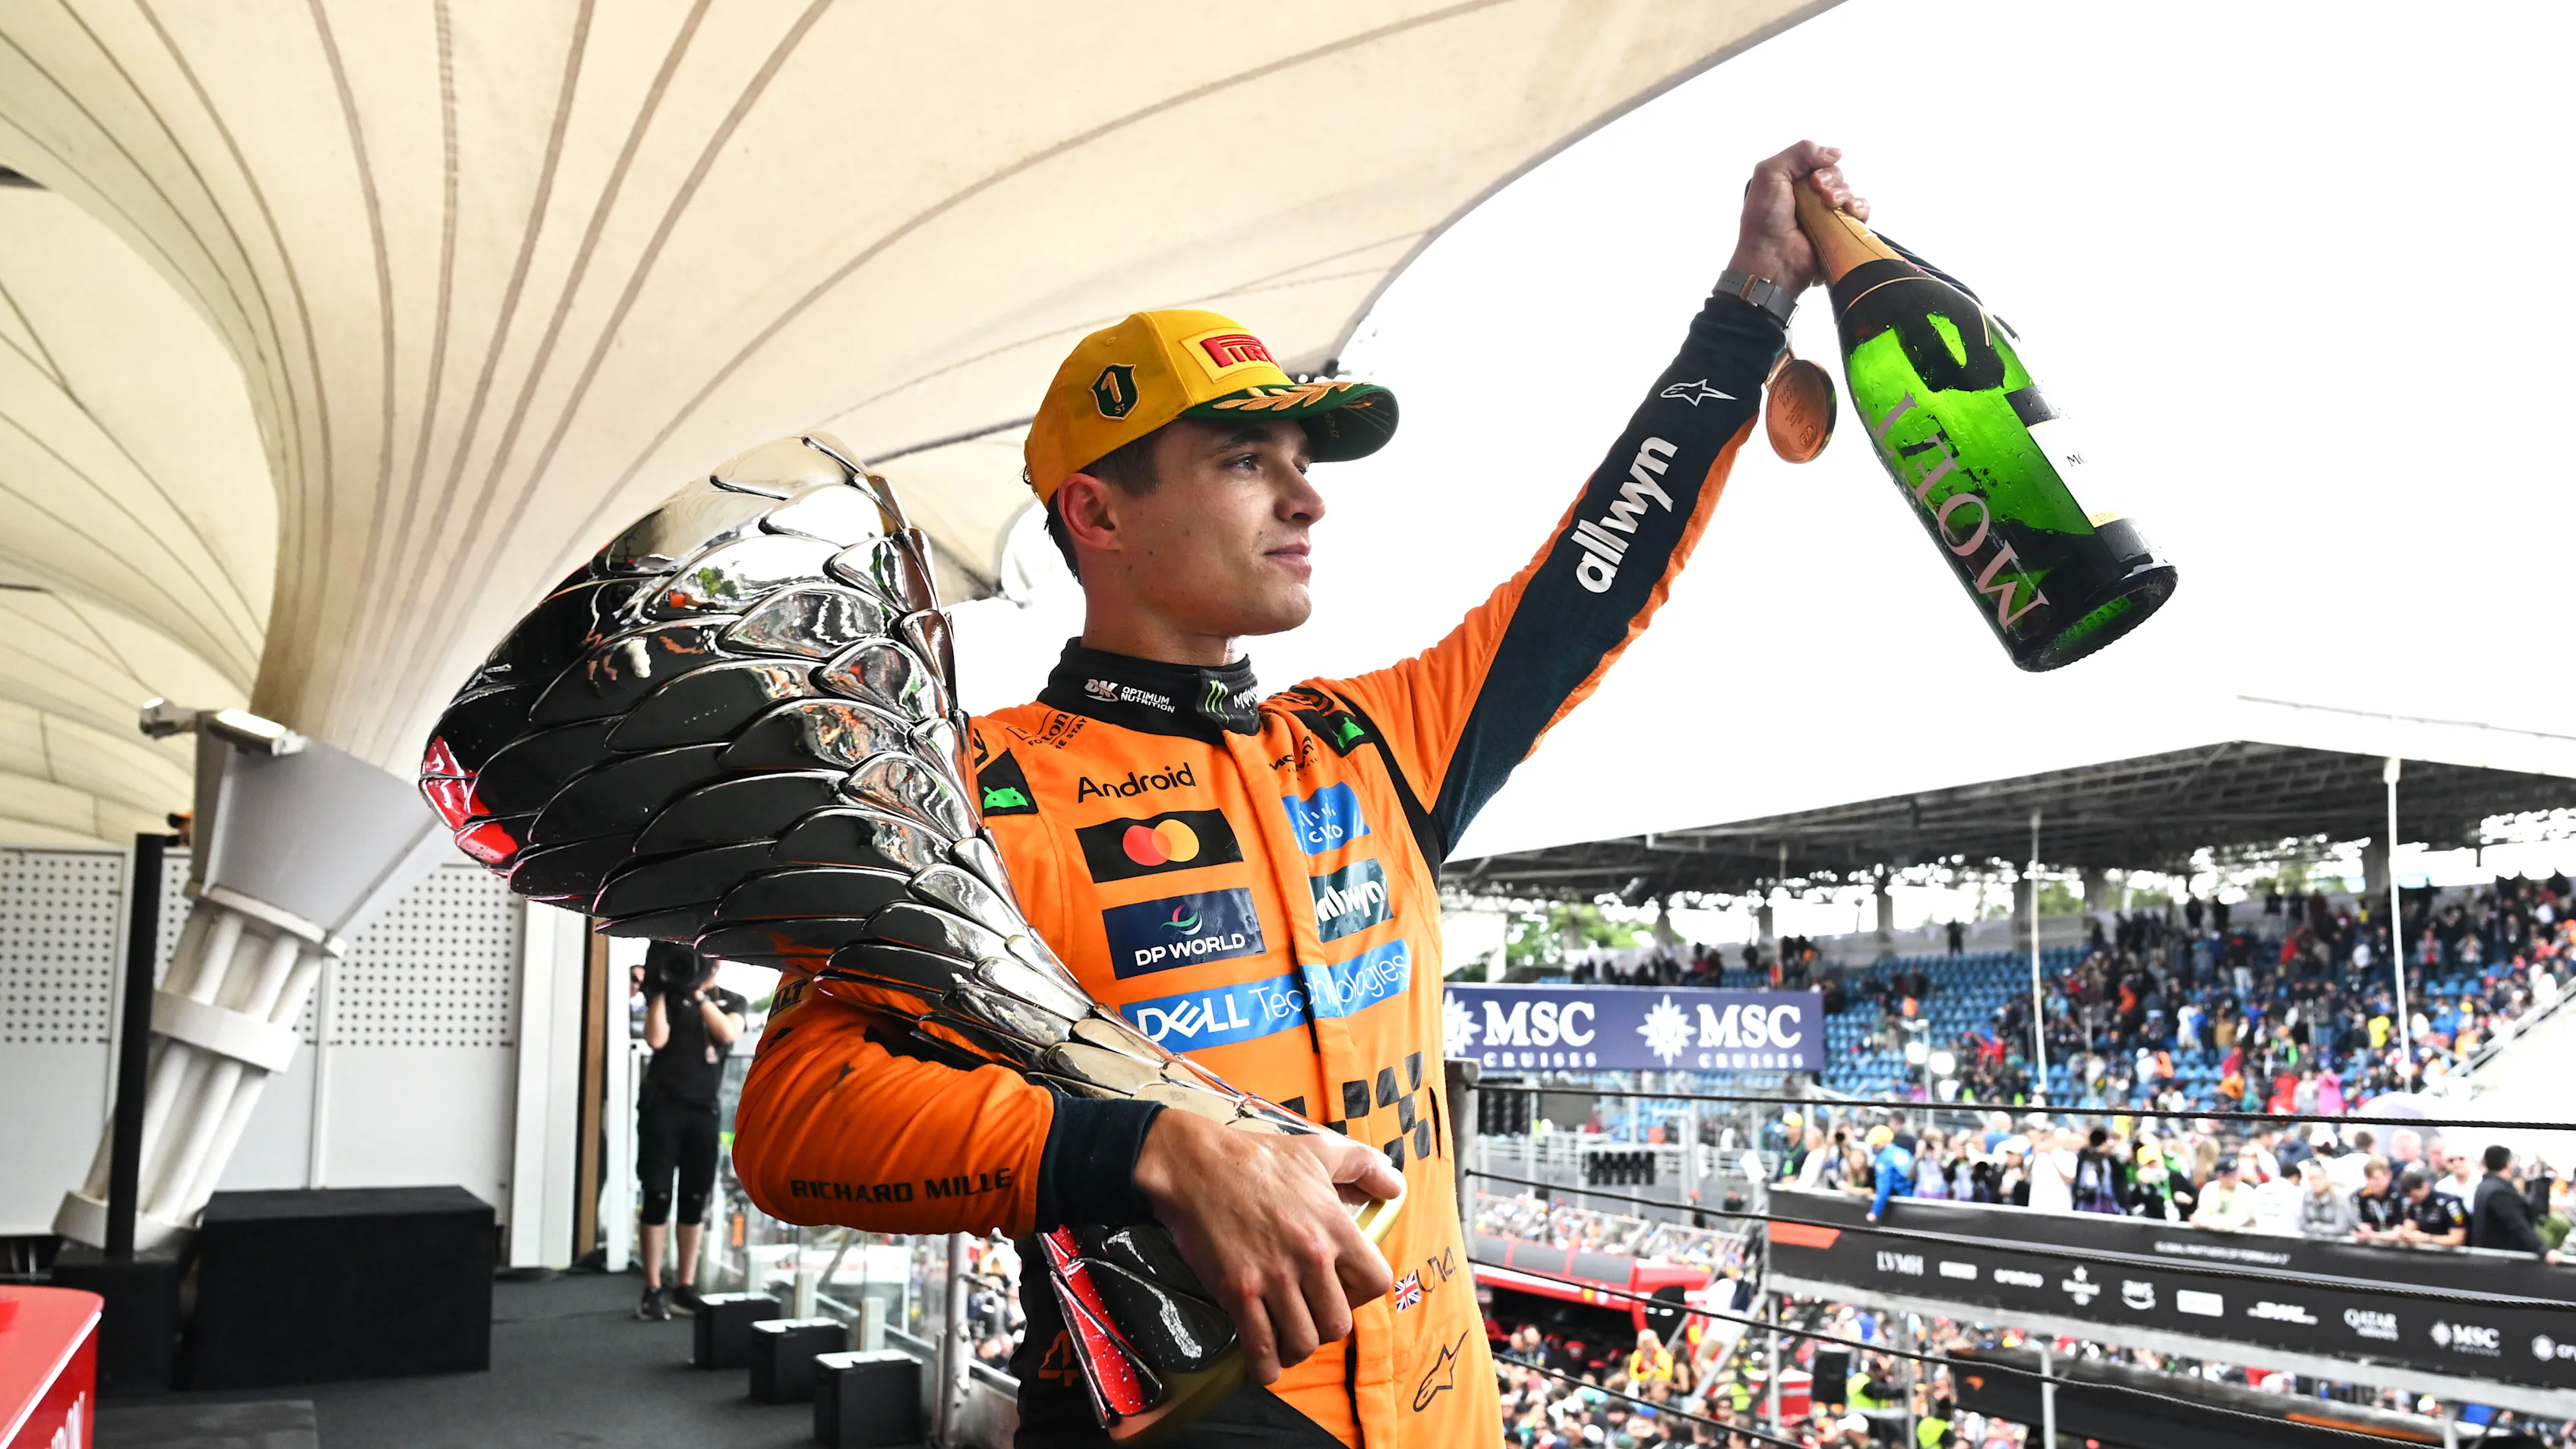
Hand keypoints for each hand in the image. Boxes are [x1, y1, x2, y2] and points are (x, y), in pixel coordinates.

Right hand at [1132, 1110, 1401, 1384]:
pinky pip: (1261, 1349)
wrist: (1194, 1166)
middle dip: (1325, 1327)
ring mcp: (1273, 1278)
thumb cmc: (1255, 1158)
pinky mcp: (1238, 1293)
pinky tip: (1262, 1360)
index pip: (1376, 1283)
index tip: (1342, 1289)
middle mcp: (1310, 1257)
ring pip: (1303, 1342)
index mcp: (1335, 1226)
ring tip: (1285, 1337)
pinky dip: (1264, 1365)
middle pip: (1339, 1324)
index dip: (1362, 1294)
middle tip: (1307, 1315)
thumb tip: (1395, 1187)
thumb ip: (1363, 1166)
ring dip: (1295, 1347)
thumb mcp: (1318, 1151)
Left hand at [1729, 140, 1867, 294]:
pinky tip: (1851, 210)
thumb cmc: (1764, 221)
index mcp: (1791, 183)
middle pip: (1835, 176)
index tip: (1813, 180)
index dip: (1821, 166)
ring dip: (1845, 194)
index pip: (1818, 163)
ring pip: (1848, 193)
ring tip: (1832, 205)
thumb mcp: (1770, 173)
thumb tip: (1835, 153)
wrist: (1772, 261)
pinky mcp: (1838, 233)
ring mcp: (1824, 216)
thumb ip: (1799, 152)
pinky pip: (1859, 213)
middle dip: (1832, 181)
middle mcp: (1808, 198)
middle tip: (1820, 194)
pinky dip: (1860, 208)